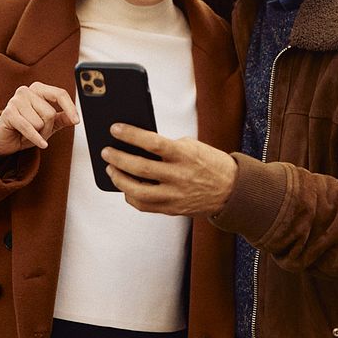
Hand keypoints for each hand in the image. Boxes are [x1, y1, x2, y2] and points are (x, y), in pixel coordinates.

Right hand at [0, 82, 77, 155]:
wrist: (5, 140)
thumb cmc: (26, 128)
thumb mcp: (48, 124)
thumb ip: (62, 118)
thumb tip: (75, 118)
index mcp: (38, 89)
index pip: (59, 93)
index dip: (70, 108)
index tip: (76, 121)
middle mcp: (26, 91)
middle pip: (49, 113)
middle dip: (47, 128)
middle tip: (38, 132)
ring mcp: (16, 100)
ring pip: (39, 122)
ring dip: (38, 134)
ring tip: (28, 133)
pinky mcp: (8, 113)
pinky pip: (29, 128)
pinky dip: (36, 139)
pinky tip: (40, 143)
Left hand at [102, 123, 236, 216]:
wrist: (232, 190)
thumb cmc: (208, 162)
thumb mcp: (191, 146)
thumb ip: (167, 147)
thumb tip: (136, 145)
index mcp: (185, 155)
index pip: (153, 143)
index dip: (131, 135)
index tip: (115, 129)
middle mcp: (179, 176)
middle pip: (140, 168)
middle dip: (118, 159)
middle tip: (106, 151)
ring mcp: (175, 195)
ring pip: (137, 191)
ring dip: (119, 179)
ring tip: (111, 169)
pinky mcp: (172, 209)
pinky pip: (144, 205)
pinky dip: (130, 195)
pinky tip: (125, 187)